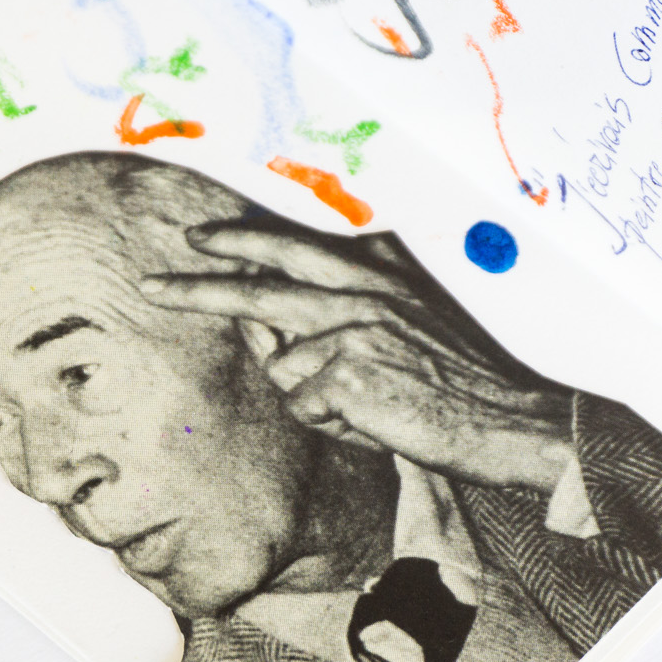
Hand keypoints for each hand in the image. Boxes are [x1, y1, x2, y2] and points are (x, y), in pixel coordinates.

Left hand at [139, 222, 573, 492]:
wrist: (510, 420)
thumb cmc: (462, 379)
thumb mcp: (417, 316)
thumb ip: (359, 295)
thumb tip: (276, 308)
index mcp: (379, 271)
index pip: (293, 244)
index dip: (241, 240)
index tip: (200, 238)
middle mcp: (364, 291)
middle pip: (256, 288)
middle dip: (196, 289)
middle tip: (151, 287)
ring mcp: (354, 330)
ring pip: (283, 367)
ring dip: (312, 398)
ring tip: (365, 405)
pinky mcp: (348, 374)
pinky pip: (305, 406)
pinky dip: (332, 423)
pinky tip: (373, 421)